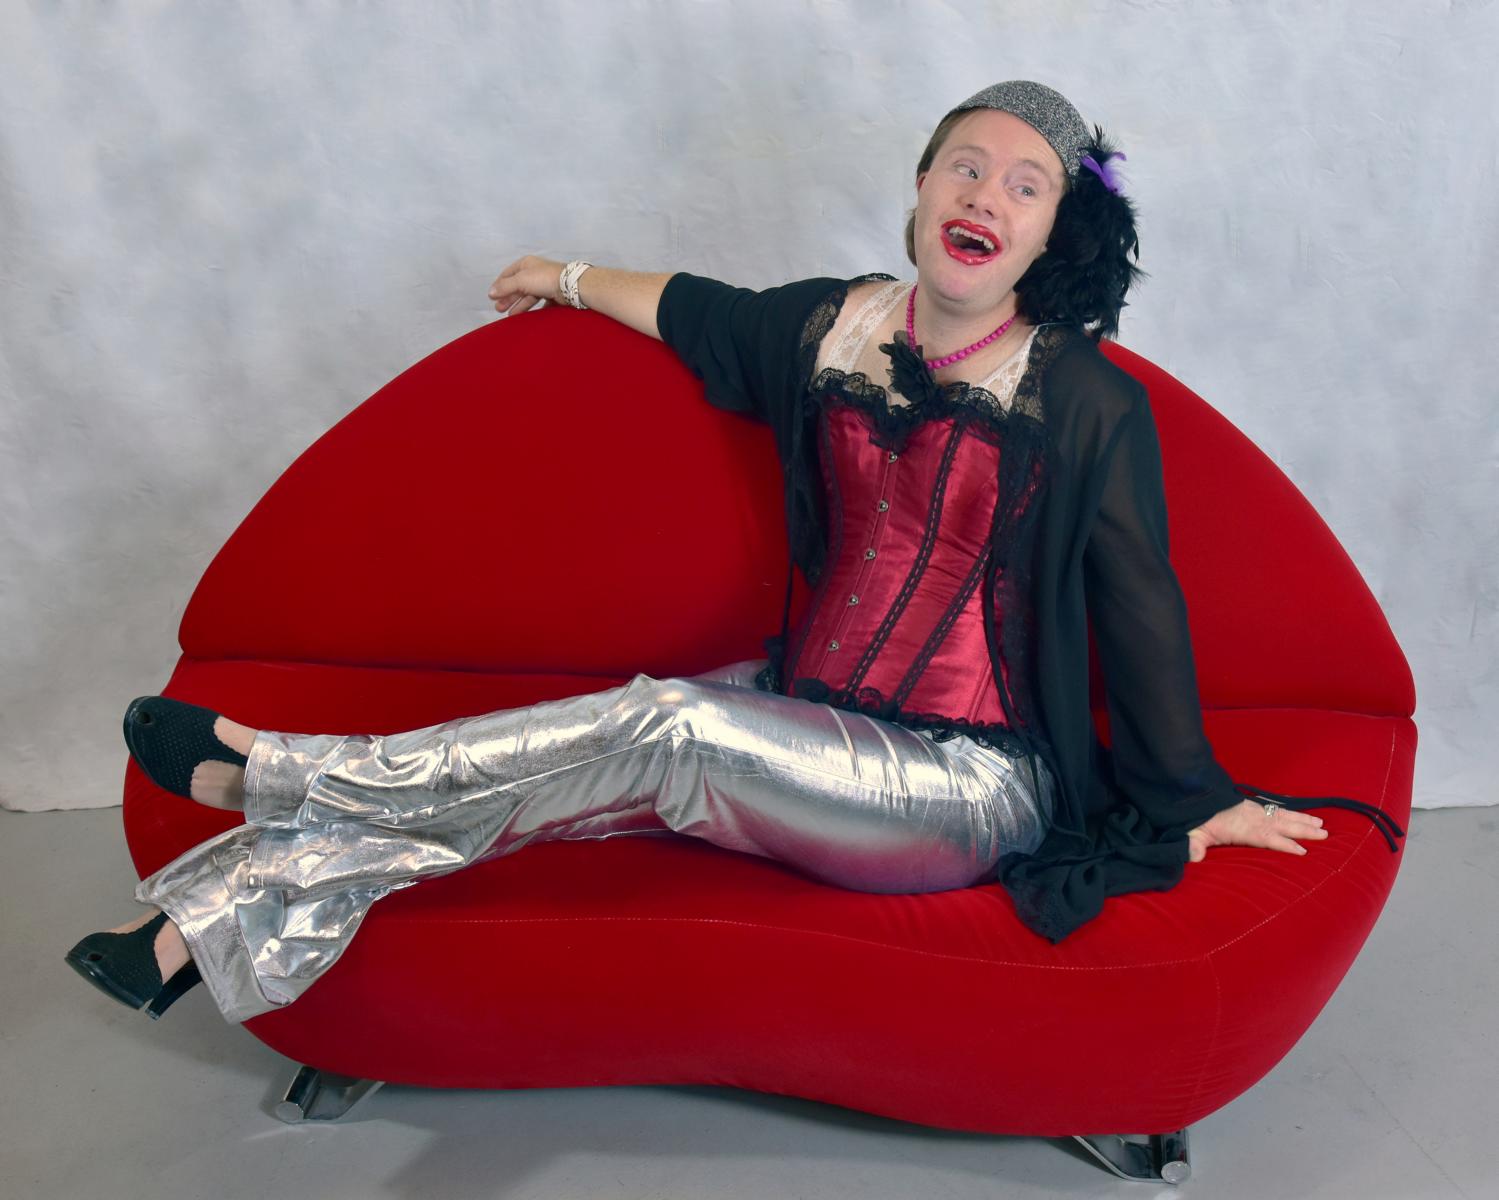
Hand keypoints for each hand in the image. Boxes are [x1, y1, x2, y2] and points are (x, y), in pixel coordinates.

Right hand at [488, 255, 563, 316]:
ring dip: (518, 305)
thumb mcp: (520, 280)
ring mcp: (543, 283)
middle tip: (498, 309)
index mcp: (525, 264)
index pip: (507, 274)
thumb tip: (490, 293)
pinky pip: (539, 302)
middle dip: (507, 298)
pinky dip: (532, 309)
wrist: (569, 286)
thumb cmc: (543, 278)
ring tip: (510, 315)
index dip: (499, 285)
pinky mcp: (552, 294)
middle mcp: (534, 272)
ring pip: (527, 295)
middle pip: (517, 286)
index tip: (492, 297)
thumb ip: (505, 287)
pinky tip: (527, 316)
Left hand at [1187, 798, 1327, 862]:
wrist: (1193, 795)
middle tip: (1324, 835)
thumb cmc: (1195, 820)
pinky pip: (1276, 807)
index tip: (1302, 852)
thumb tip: (1192, 857)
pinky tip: (1304, 812)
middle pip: (1281, 825)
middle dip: (1303, 830)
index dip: (1283, 845)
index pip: (1266, 838)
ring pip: (1282, 815)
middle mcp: (1251, 817)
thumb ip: (1193, 845)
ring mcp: (1254, 810)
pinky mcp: (1253, 805)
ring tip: (1322, 825)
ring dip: (1303, 820)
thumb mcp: (1192, 833)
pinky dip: (1292, 810)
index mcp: (1240, 828)